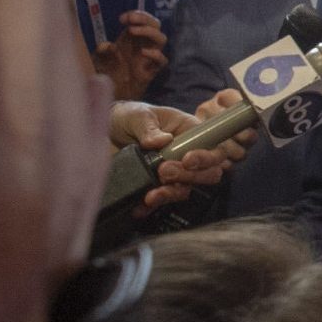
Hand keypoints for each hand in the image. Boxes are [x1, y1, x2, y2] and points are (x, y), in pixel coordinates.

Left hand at [93, 10, 166, 98]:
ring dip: (149, 31)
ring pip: (161, 39)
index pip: (143, 20)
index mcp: (133, 37)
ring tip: (132, 31)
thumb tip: (108, 46)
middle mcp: (143, 44)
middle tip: (130, 21)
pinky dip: (156, 54)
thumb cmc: (107, 73)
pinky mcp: (151, 71)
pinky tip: (143, 52)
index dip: (136, 15)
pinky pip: (162, 61)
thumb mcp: (98, 60)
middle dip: (145, 19)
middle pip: (155, 25)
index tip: (122, 18)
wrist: (111, 94)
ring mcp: (149, 58)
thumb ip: (102, 51)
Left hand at [107, 91, 255, 212]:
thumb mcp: (138, 116)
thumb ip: (148, 128)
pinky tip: (140, 206)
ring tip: (151, 193)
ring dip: (171, 193)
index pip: (214, 147)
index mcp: (190, 132)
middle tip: (164, 171)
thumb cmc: (130, 117)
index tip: (187, 160)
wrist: (108, 132)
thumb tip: (160, 141)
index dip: (207, 157)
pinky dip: (153, 205)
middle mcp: (186, 154)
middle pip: (207, 173)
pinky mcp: (158, 186)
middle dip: (188, 176)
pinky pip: (163, 201)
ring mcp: (174, 172)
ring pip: (185, 189)